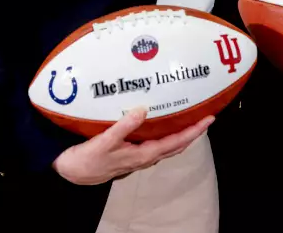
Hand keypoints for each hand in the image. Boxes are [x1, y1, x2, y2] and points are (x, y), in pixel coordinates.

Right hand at [52, 107, 213, 184]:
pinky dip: (168, 133)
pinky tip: (166, 123)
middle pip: (177, 144)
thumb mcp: (105, 141)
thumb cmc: (89, 158)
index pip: (176, 142)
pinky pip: (158, 143)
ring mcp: (141, 156)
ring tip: (192, 117)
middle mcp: (146, 157)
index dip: (194, 131)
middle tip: (207, 116)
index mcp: (144, 154)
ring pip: (169, 145)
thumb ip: (124, 126)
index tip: (209, 119)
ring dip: (182, 133)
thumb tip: (143, 110)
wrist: (74, 173)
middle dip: (194, 131)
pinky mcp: (134, 153)